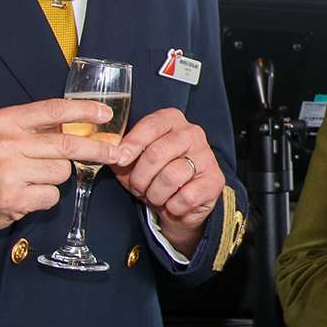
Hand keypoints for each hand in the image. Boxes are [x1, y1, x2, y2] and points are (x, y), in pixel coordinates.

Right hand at [0, 98, 119, 238]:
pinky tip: (26, 196)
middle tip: (116, 153)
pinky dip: (45, 198)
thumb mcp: (2, 135)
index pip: (53, 110)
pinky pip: (52, 196)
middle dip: (98, 149)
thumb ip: (36, 128)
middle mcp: (7, 143)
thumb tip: (82, 125)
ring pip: (63, 172)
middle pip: (67, 144)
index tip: (106, 114)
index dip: (84, 111)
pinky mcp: (14, 198)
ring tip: (32, 180)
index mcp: (6, 121)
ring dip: (56, 179)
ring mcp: (10, 171)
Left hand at [110, 107, 226, 254]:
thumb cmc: (154, 176)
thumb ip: (122, 153)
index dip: (132, 144)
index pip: (150, 126)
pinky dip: (172, 206)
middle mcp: (193, 132)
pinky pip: (185, 197)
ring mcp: (207, 156)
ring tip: (155, 196)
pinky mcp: (215, 180)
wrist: (179, 204)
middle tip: (137, 187)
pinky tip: (173, 204)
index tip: (120, 160)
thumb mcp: (133, 161)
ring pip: (170, 177)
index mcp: (172, 120)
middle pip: (156, 153)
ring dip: (155, 194)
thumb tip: (110, 152)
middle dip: (140, 177)